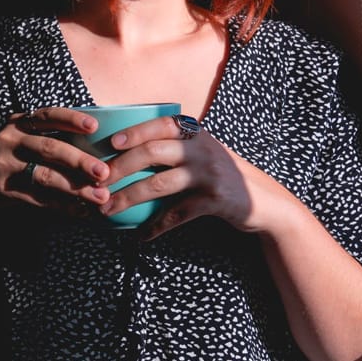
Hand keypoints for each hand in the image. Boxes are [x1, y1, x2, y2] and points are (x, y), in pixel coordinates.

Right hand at [0, 107, 111, 214]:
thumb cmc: (14, 158)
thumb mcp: (25, 139)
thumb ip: (51, 136)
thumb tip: (99, 143)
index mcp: (18, 122)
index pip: (48, 115)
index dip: (71, 119)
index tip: (94, 127)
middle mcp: (8, 140)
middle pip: (49, 148)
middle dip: (80, 161)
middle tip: (104, 172)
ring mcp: (3, 165)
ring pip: (45, 176)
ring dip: (75, 187)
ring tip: (99, 196)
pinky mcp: (2, 189)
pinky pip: (38, 199)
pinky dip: (63, 205)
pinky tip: (81, 210)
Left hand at [100, 114, 292, 238]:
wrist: (264, 201)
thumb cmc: (220, 173)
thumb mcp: (202, 151)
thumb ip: (174, 145)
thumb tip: (123, 148)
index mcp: (195, 132)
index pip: (160, 124)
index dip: (134, 131)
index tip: (110, 143)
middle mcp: (202, 148)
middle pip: (152, 152)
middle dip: (120, 167)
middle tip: (97, 182)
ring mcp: (209, 174)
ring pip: (159, 184)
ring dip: (128, 198)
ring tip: (106, 209)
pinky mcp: (214, 200)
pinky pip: (176, 214)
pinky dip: (155, 227)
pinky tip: (139, 236)